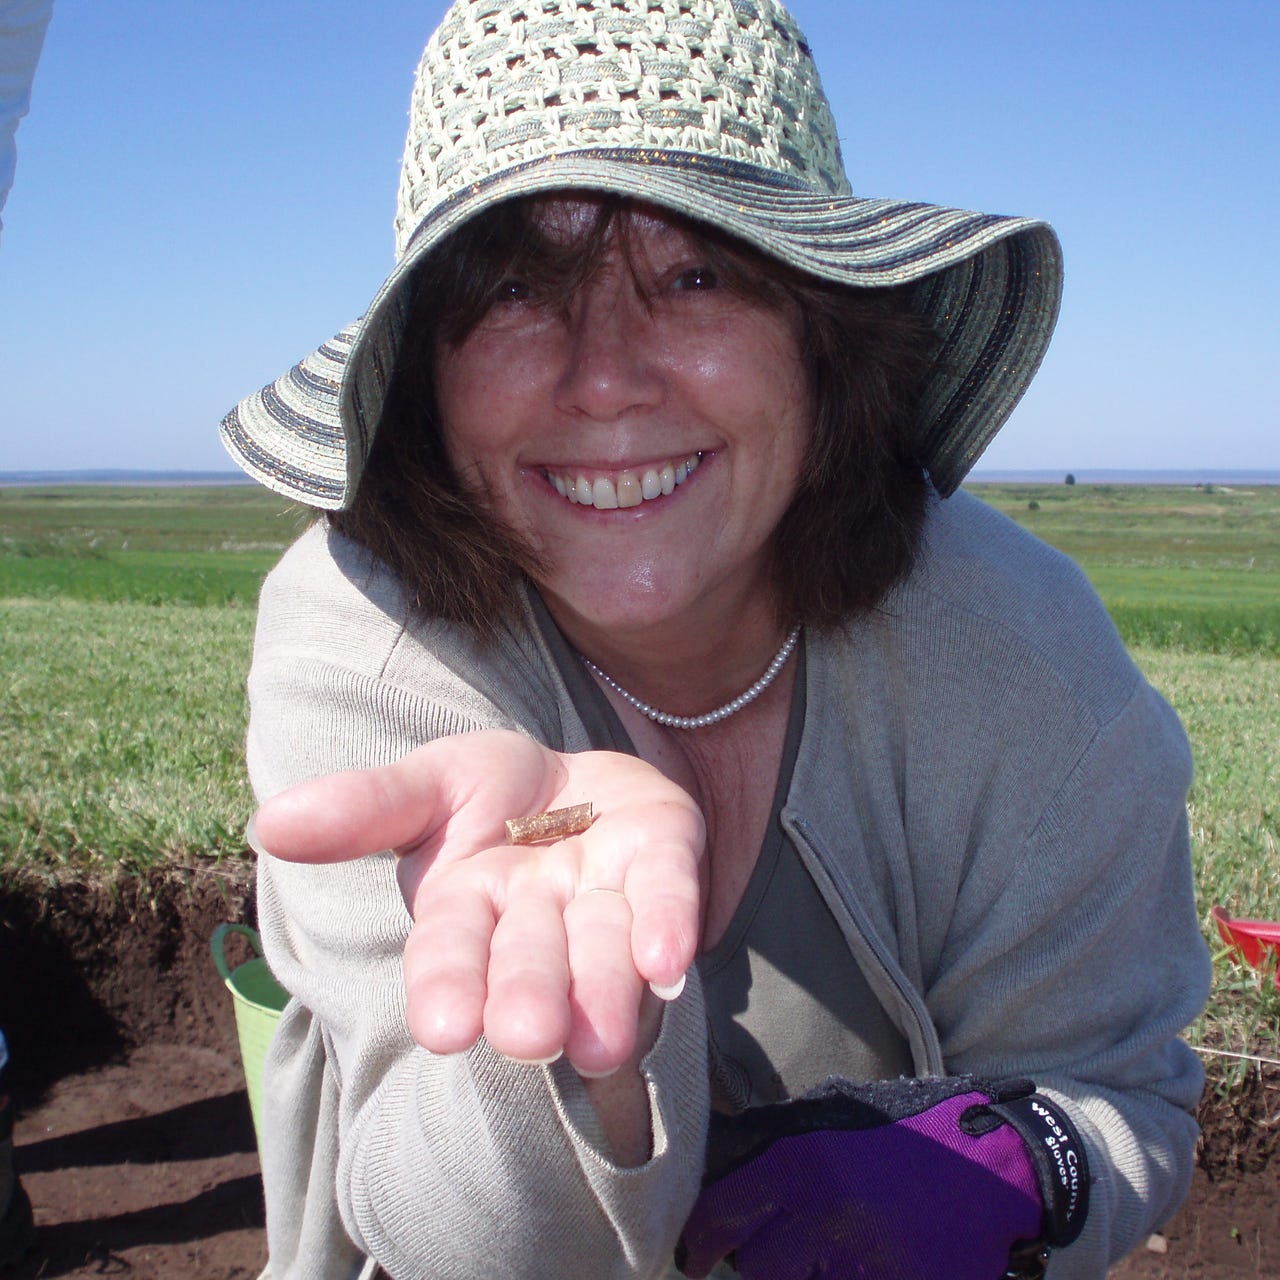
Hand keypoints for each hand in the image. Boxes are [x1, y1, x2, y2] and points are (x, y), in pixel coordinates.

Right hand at [249, 730, 704, 1075]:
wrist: (580, 774)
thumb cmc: (491, 795)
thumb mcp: (427, 785)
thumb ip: (363, 809)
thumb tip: (270, 823)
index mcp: (467, 907)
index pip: (450, 952)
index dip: (449, 987)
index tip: (448, 1029)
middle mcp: (538, 917)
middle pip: (531, 961)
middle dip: (530, 997)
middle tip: (532, 1038)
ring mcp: (605, 894)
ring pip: (603, 946)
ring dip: (605, 989)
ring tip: (606, 1039)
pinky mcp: (664, 859)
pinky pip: (669, 892)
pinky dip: (670, 924)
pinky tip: (669, 960)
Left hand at [677, 1076, 1089, 1279]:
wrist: (998, 1161)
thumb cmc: (908, 1131)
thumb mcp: (832, 1113)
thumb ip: (769, 1137)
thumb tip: (714, 1158)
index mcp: (802, 1163)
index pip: (722, 1216)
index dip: (701, 1241)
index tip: (694, 1256)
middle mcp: (827, 1214)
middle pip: (756, 1266)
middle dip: (758, 1262)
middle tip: (772, 1251)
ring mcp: (866, 1261)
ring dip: (802, 1274)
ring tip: (823, 1253)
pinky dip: (845, 1275)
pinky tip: (857, 1261)